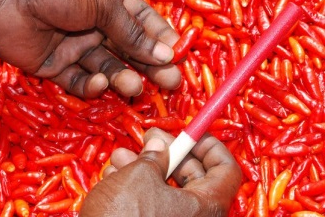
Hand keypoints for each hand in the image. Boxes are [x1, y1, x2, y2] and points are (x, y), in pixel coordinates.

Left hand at [0, 0, 180, 97]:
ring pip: (106, 67)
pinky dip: (92, 85)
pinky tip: (101, 82)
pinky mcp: (54, 66)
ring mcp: (74, 46)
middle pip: (128, 49)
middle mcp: (94, 25)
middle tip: (170, 81)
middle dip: (149, 65)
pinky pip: (78, 80)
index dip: (159, 37)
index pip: (141, 21)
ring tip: (135, 86)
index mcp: (108, 1)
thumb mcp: (102, 2)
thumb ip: (131, 31)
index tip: (177, 54)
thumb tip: (164, 52)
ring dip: (122, 77)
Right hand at [80, 128, 241, 216]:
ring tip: (120, 156)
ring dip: (144, 166)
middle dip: (168, 153)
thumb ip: (154, 156)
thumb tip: (159, 144)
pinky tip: (115, 176)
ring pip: (166, 188)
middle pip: (193, 176)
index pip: (226, 170)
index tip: (191, 131)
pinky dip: (136, 186)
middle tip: (149, 138)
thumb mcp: (139, 176)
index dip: (210, 145)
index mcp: (204, 207)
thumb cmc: (124, 216)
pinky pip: (151, 203)